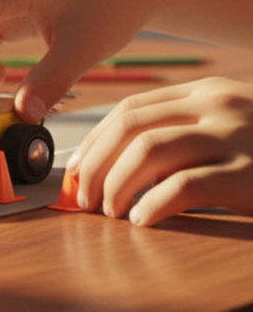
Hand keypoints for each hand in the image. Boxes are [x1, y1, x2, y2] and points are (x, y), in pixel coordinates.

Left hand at [67, 77, 252, 225]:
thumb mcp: (228, 129)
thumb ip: (180, 138)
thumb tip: (119, 170)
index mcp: (204, 92)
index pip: (129, 109)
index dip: (94, 140)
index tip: (77, 168)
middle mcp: (216, 105)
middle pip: (130, 127)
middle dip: (95, 164)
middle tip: (83, 196)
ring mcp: (234, 136)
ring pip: (148, 150)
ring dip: (116, 183)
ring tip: (109, 210)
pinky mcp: (249, 174)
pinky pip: (184, 185)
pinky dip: (153, 204)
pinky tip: (142, 219)